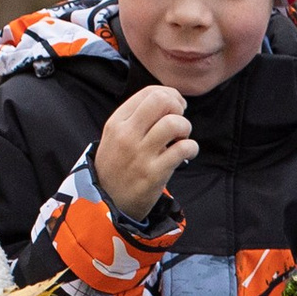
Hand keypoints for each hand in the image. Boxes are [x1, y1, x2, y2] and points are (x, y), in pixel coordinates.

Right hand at [95, 88, 195, 220]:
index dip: (170, 95)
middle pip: (162, 101)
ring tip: (181, 138)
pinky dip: (191, 147)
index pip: (149, 92)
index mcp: (117, 123)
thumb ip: (135, 118)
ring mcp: (140, 154)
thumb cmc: (116, 167)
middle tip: (179, 120)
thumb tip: (169, 100)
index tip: (175, 106)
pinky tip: (187, 153)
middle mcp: (127, 135)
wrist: (106, 203)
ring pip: (174, 123)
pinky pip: (183, 148)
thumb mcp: (114, 137)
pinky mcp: (154, 173)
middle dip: (178, 106)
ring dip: (185, 128)